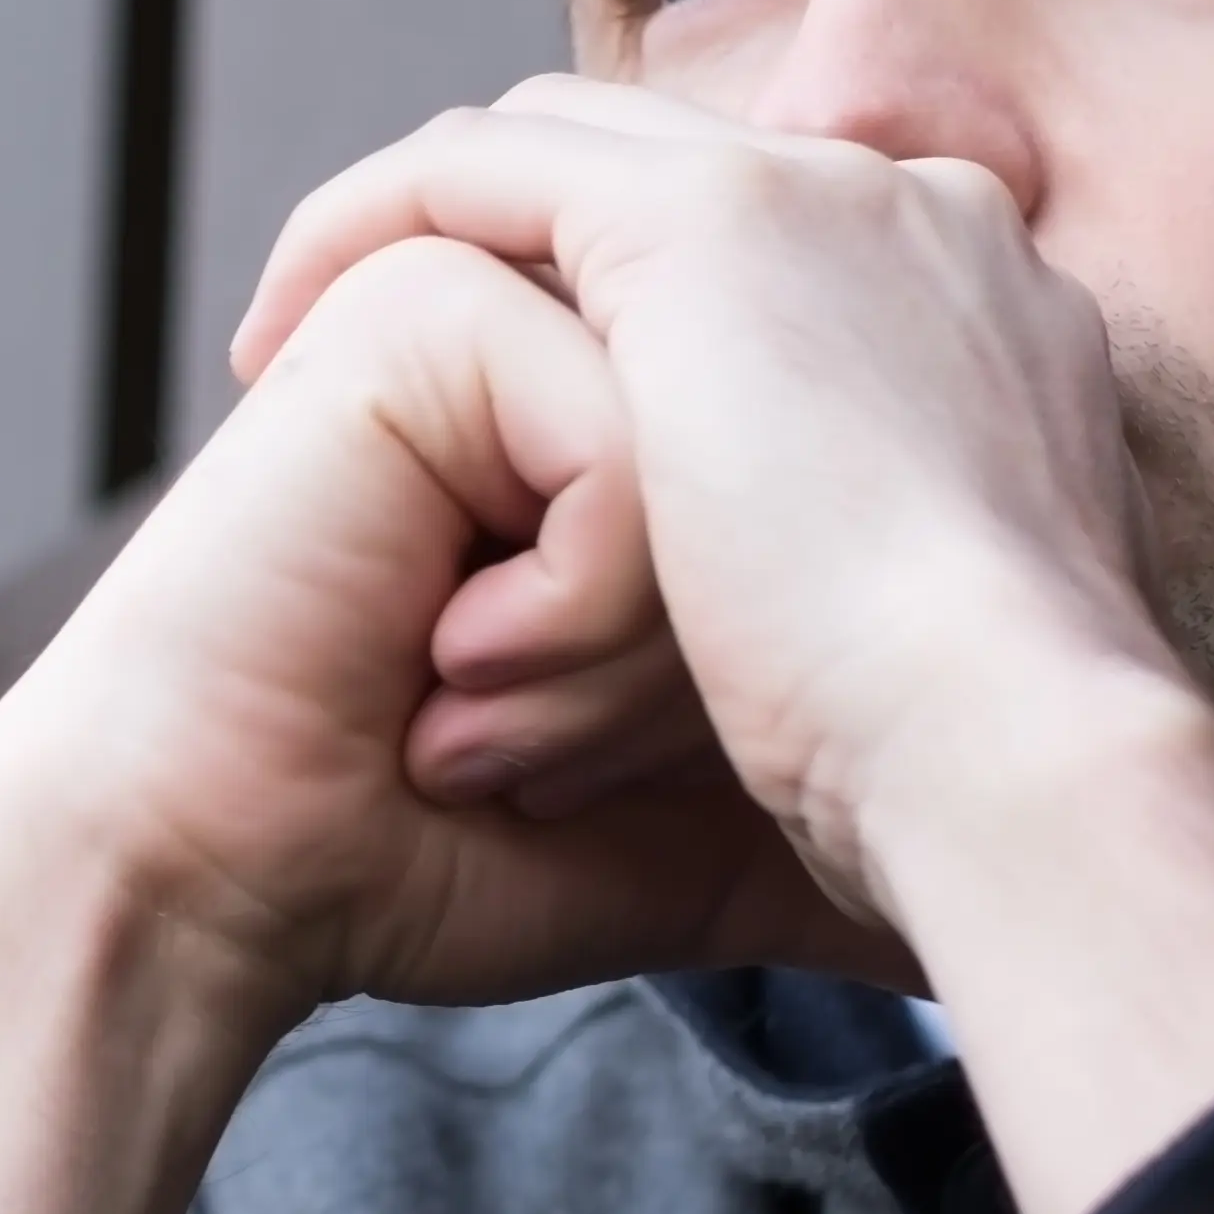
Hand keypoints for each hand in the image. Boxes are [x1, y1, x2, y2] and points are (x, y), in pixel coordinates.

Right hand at [0, 230, 880, 1213]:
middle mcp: (582, 335)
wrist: (239, 884)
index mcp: (644, 411)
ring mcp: (502, 313)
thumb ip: (830, 811)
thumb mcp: (691, 829)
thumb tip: (975, 901)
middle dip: (677, 660)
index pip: (804, 483)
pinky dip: (566, 613)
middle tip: (534, 757)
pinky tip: (446, 676)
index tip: (636, 762)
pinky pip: (615, 457)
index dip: (753, 652)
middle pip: (771, 470)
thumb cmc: (435, 855)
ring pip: (709, 459)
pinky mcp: (428, 320)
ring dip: (619, 650)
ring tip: (484, 725)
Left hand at [232, 81, 1185, 929]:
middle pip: (661, 193)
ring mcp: (824, 198)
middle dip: (507, 281)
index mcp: (989, 324)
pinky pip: (473, 170)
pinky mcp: (710, 222)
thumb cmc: (969, 778)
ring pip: (560, 167)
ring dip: (419, 257)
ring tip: (295, 371)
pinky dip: (366, 231)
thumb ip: (859, 606)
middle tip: (385, 407)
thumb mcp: (924, 668)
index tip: (523, 467)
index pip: (778, 275)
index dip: (624, 350)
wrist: (1008, 749)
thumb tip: (787, 697)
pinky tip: (277, 343)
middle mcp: (917, 220)